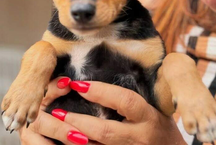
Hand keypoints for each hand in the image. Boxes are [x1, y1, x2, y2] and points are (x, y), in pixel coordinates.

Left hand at [19, 78, 185, 144]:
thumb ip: (130, 96)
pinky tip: (65, 141)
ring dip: (74, 138)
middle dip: (79, 121)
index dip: (102, 92)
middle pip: (106, 131)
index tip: (78, 84)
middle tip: (56, 110)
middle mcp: (140, 137)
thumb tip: (99, 77)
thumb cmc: (159, 126)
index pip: (125, 101)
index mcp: (149, 117)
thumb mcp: (152, 108)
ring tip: (56, 125)